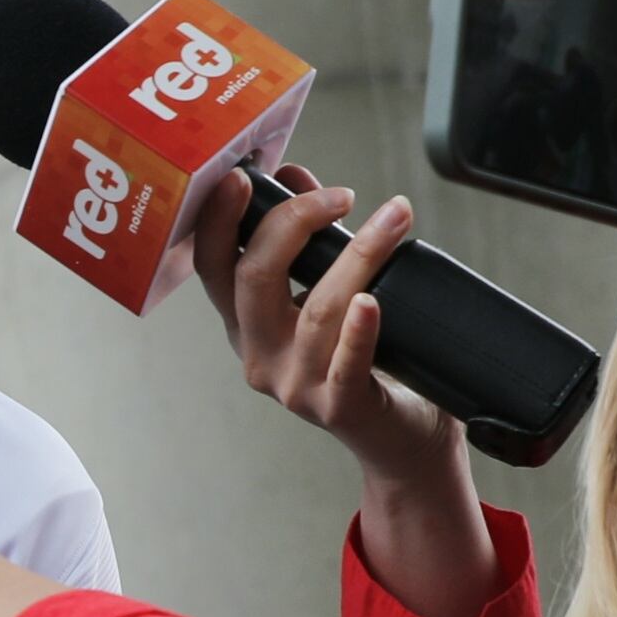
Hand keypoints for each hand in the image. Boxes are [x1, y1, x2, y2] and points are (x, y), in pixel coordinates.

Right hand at [191, 167, 499, 616]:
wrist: (403, 440)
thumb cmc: (370, 362)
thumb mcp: (328, 294)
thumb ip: (309, 241)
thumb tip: (297, 177)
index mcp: (247, 326)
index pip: (213, 266)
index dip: (218, 219)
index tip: (242, 177)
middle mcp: (260, 356)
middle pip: (254, 278)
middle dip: (292, 223)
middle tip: (339, 197)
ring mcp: (296, 385)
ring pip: (316, 308)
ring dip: (357, 255)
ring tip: (392, 220)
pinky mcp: (338, 407)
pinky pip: (346, 362)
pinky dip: (359, 328)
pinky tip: (371, 300)